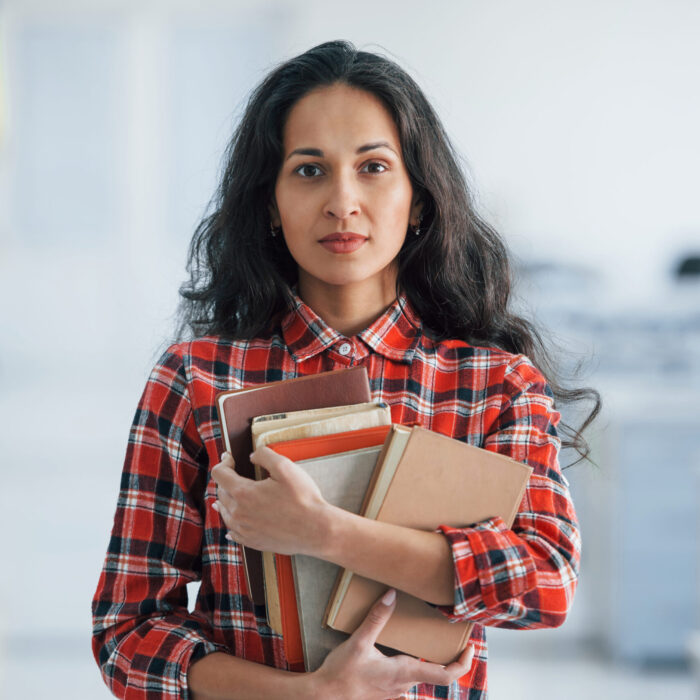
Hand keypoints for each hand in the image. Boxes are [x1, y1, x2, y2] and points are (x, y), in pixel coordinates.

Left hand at [211, 448, 330, 554]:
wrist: (316, 530)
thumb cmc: (303, 498)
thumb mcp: (285, 467)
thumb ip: (264, 455)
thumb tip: (252, 456)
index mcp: (243, 493)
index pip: (219, 474)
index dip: (223, 462)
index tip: (230, 458)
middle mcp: (239, 513)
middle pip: (221, 492)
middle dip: (226, 479)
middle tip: (233, 473)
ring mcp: (244, 530)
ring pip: (225, 512)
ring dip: (226, 500)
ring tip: (228, 494)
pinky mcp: (252, 542)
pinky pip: (233, 531)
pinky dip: (231, 521)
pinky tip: (234, 522)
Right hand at [311, 589, 474, 699]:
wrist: (323, 697)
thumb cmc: (341, 673)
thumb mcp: (359, 641)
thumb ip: (377, 617)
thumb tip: (392, 594)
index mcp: (404, 673)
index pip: (446, 675)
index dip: (463, 663)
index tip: (471, 648)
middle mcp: (404, 686)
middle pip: (436, 674)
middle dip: (449, 657)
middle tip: (455, 639)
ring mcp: (394, 692)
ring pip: (421, 677)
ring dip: (431, 662)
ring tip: (432, 642)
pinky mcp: (385, 692)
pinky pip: (407, 681)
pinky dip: (414, 667)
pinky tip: (403, 655)